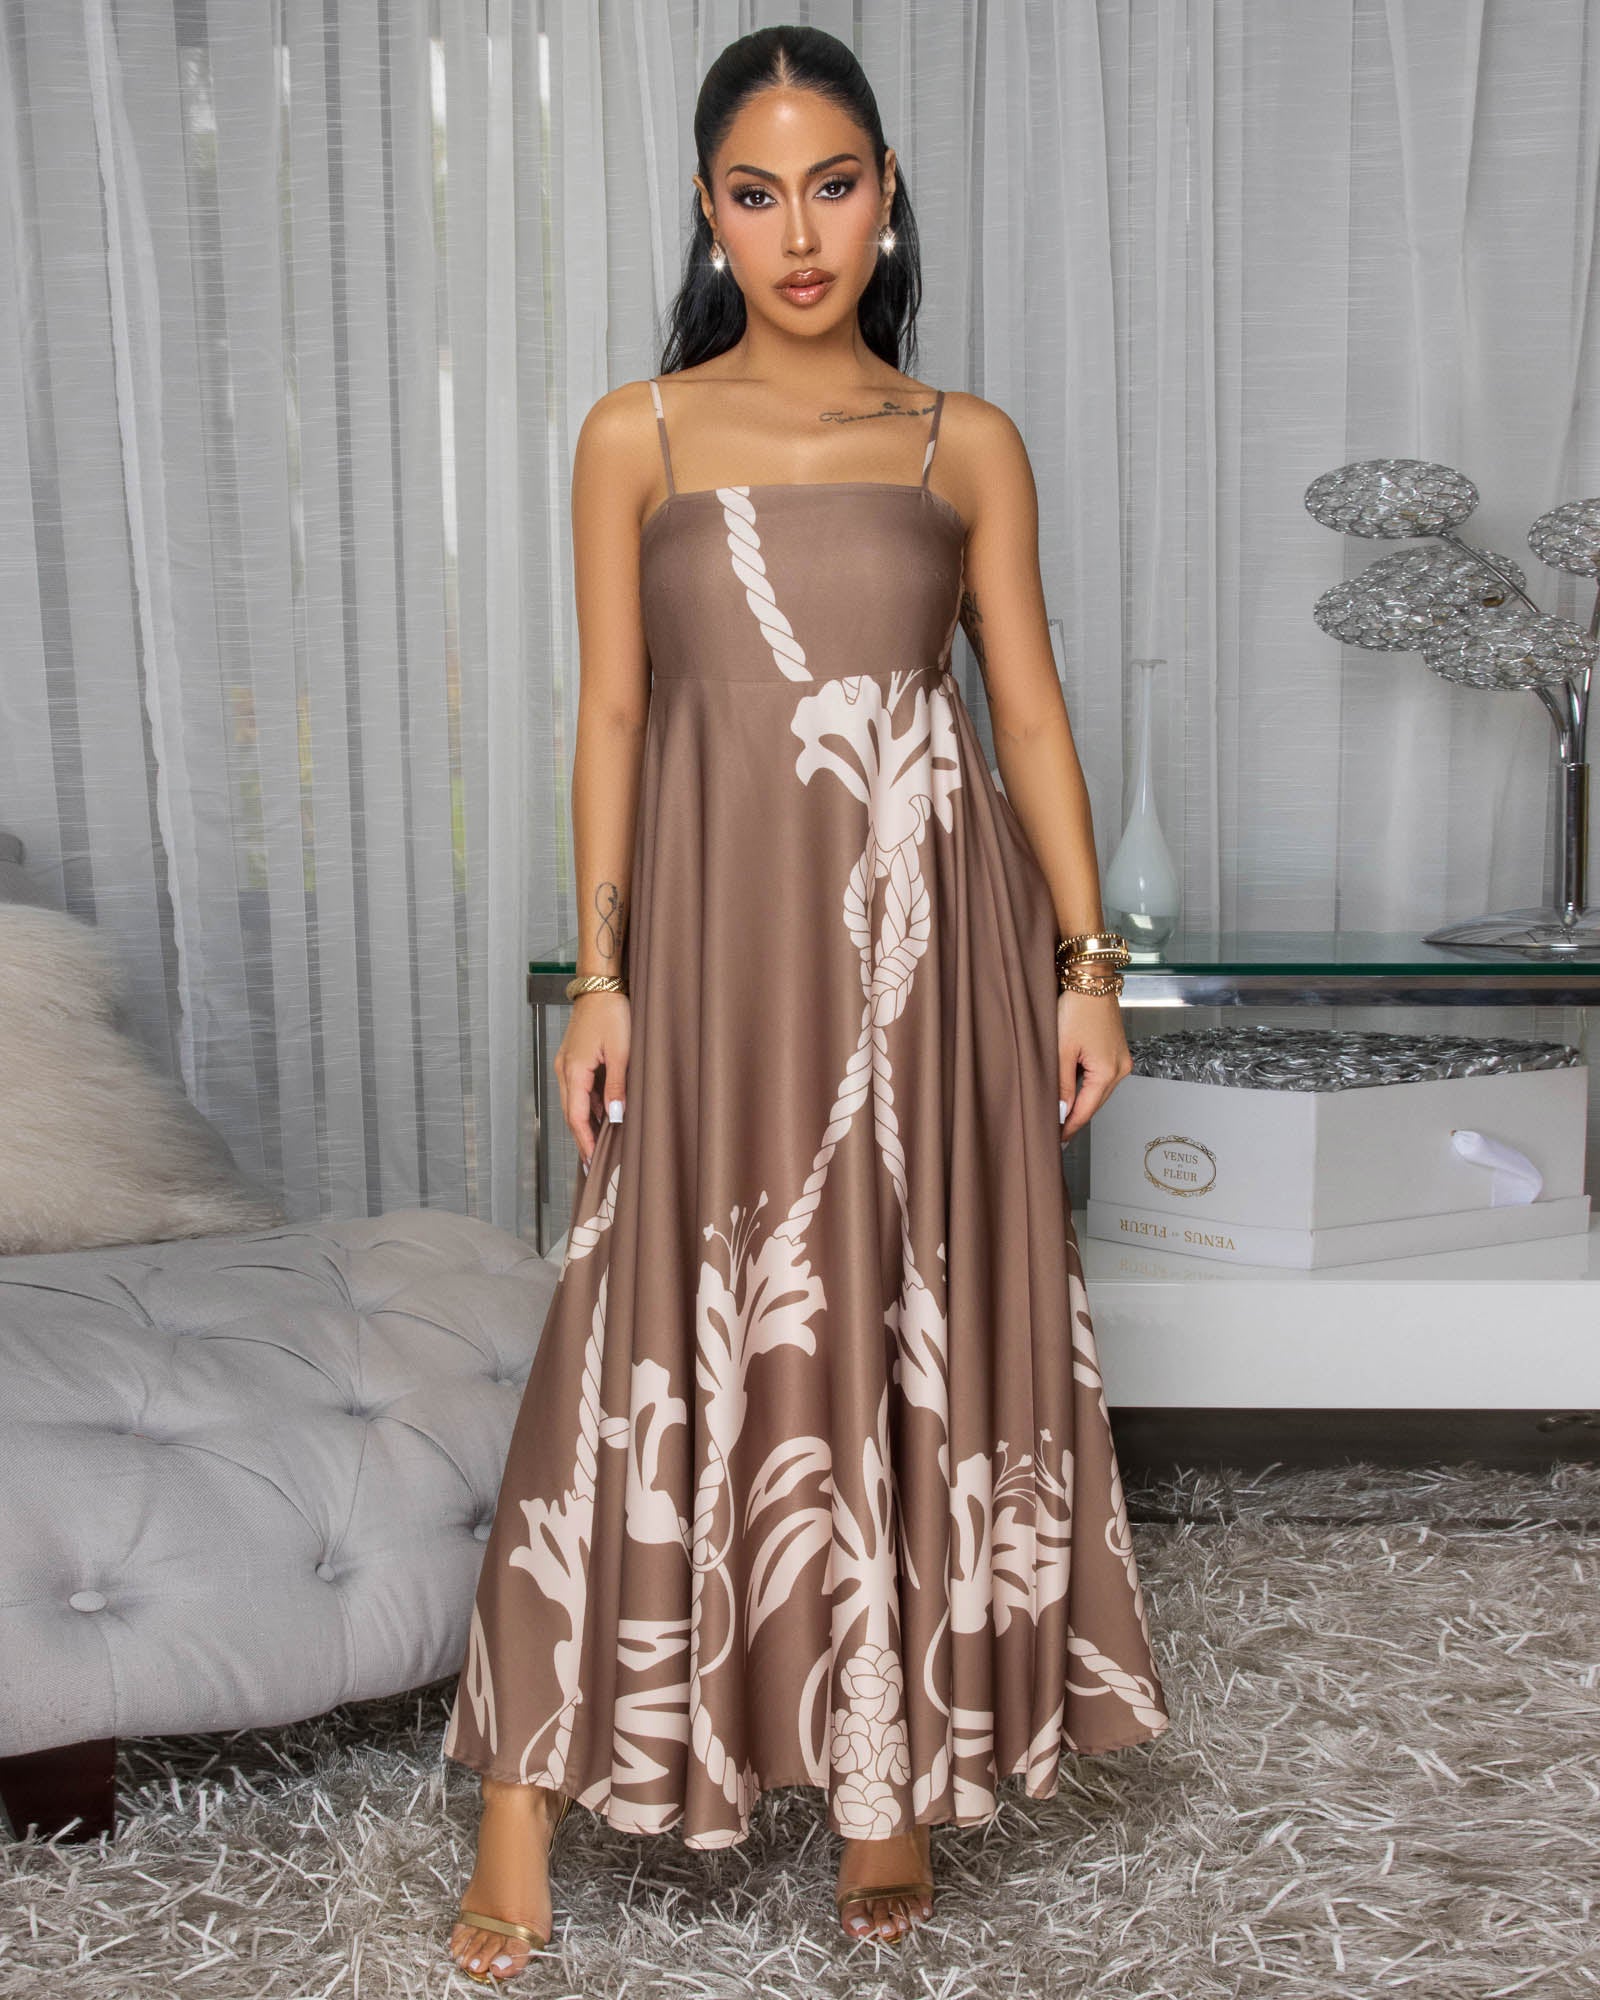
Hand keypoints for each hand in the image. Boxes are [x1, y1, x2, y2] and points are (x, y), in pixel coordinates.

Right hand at [556, 990, 630, 1170]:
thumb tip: (615, 1116)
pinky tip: (601, 1113)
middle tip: (592, 1162)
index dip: (584, 1141)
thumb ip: (617, 1086)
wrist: (600, 987)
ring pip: (574, 1101)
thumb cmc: (611, 1013)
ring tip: (598, 1143)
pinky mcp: (573, 1057)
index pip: (576, 1116)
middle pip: (571, 1113)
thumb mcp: (621, 1052)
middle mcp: (564, 1069)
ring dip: (585, 1122)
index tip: (591, 1161)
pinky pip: (577, 1088)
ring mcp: (566, 1063)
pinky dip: (588, 1104)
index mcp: (573, 1071)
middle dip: (581, 1138)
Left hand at [1057, 987, 1132, 1141]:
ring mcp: (1122, 1060)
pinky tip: (1073, 1090)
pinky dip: (1088, 1086)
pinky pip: (1103, 1078)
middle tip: (1056, 1131)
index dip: (1070, 1126)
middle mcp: (1120, 1069)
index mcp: (1108, 1071)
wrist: (1092, 980)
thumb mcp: (1062, 1050)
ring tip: (1061, 1114)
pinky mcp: (1118, 1052)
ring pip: (1099, 1091)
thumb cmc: (1077, 1008)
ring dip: (1082, 1101)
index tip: (1057, 1140)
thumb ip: (1062, 1085)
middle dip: (1076, 1117)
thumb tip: (1062, 1113)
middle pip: (1095, 1103)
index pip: (1087, 1110)